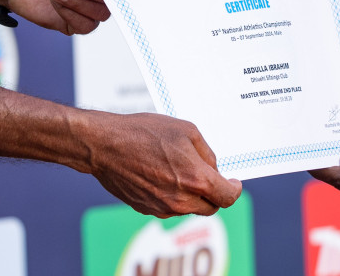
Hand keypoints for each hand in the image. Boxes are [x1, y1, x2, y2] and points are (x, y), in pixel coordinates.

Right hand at [83, 111, 242, 217]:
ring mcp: (163, 208)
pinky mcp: (147, 209)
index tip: (233, 183)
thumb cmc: (144, 133)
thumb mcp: (186, 130)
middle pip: (210, 207)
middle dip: (213, 193)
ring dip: (192, 194)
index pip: (226, 197)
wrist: (105, 145)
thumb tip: (214, 168)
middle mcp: (181, 200)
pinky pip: (169, 207)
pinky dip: (173, 196)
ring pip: (189, 208)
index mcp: (196, 180)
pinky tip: (161, 174)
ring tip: (177, 168)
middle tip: (207, 175)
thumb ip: (207, 153)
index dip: (234, 190)